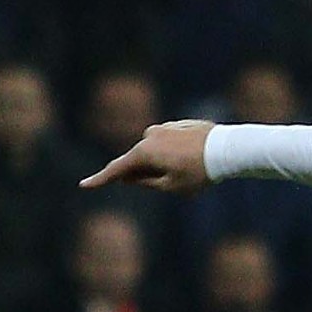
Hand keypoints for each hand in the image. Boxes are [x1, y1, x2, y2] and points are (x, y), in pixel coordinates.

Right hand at [80, 119, 213, 194]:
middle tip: (165, 183)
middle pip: (137, 160)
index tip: (84, 185)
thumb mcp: (172, 187)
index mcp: (144, 152)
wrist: (227, 150)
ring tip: (188, 170)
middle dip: (143, 173)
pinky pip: (169, 142)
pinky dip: (174, 152)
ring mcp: (163, 127)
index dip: (101, 180)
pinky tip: (193, 158)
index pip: (117, 169)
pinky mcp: (177, 124)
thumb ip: (147, 183)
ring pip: (155, 151)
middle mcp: (149, 136)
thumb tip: (130, 178)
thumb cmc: (200, 172)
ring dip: (161, 162)